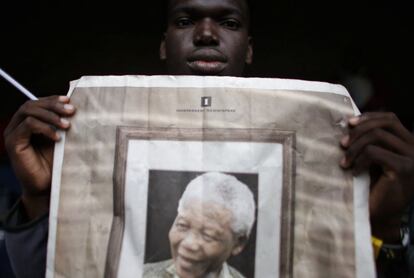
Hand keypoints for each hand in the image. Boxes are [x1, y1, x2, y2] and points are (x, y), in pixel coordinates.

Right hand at [3, 95, 75, 219]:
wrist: (47, 186)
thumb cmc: (56, 162)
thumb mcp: (61, 138)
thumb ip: (62, 123)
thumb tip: (75, 107)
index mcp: (27, 121)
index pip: (37, 103)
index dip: (52, 99)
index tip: (69, 100)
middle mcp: (17, 125)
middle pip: (32, 104)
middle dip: (53, 105)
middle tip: (71, 111)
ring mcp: (13, 133)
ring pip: (29, 111)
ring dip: (51, 116)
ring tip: (67, 125)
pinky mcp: (13, 143)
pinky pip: (28, 125)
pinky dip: (44, 128)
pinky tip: (57, 137)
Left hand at [340, 112, 413, 241]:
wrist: (380, 216)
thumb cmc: (372, 187)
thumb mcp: (372, 159)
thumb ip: (369, 141)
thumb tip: (349, 122)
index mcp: (408, 143)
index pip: (390, 119)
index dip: (368, 117)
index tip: (348, 123)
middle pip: (385, 124)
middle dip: (359, 130)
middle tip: (341, 144)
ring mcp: (412, 158)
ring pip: (377, 137)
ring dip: (355, 147)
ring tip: (344, 162)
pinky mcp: (404, 168)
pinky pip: (374, 153)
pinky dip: (359, 160)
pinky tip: (353, 172)